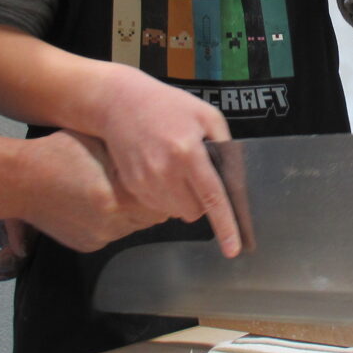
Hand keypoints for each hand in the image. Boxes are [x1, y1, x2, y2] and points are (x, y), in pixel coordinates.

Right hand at [13, 130, 165, 252]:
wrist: (19, 181)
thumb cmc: (57, 154)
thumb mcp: (100, 145)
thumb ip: (130, 158)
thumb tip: (159, 164)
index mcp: (116, 199)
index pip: (162, 203)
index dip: (164, 189)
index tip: (162, 177)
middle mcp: (110, 224)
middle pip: (151, 218)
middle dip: (150, 201)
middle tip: (143, 183)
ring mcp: (98, 238)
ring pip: (133, 227)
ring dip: (133, 212)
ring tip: (118, 191)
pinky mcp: (87, 245)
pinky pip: (114, 234)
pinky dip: (114, 221)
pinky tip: (100, 202)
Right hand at [90, 67, 240, 254]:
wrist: (119, 103)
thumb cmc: (168, 105)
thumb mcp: (206, 115)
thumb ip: (225, 146)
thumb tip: (231, 180)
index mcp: (188, 152)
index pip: (212, 198)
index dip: (226, 226)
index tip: (234, 250)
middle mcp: (165, 172)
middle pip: (195, 211)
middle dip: (203, 200)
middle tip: (197, 173)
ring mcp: (145, 182)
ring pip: (177, 212)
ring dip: (184, 199)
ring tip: (176, 167)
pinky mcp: (132, 186)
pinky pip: (159, 206)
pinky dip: (167, 195)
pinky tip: (161, 169)